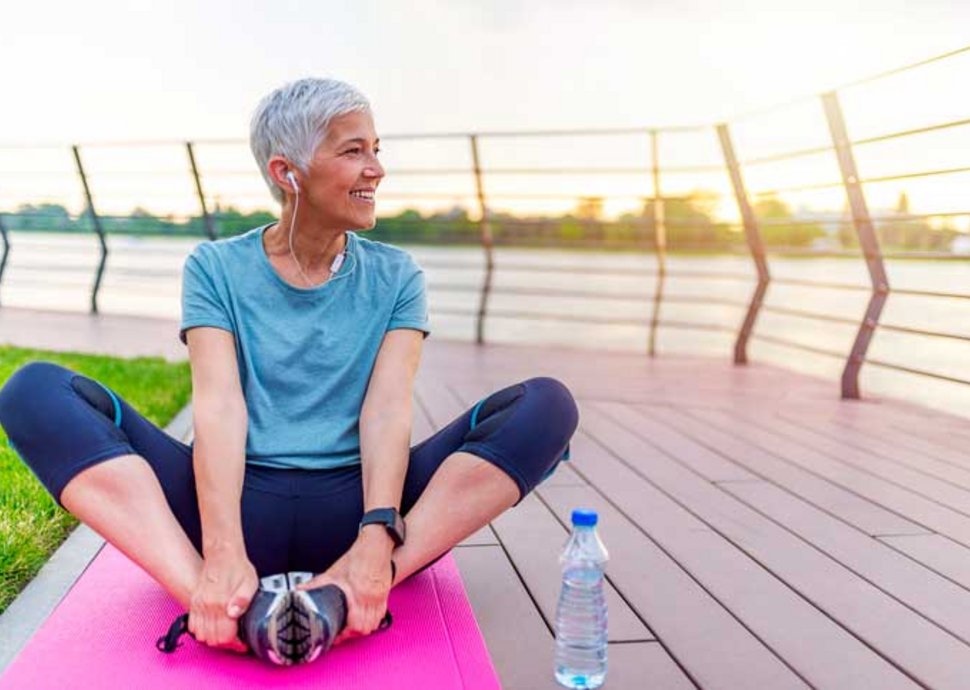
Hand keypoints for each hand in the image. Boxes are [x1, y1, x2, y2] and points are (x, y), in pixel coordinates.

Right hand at [188, 548, 257, 652]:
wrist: (222, 554)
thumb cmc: (238, 567)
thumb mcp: (250, 583)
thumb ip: (243, 600)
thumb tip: (234, 614)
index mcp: (222, 602)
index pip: (224, 636)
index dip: (236, 643)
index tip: (243, 641)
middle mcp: (207, 606)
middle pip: (213, 639)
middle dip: (225, 642)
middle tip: (236, 637)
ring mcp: (199, 604)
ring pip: (201, 635)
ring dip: (213, 638)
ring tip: (226, 632)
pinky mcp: (194, 602)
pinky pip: (193, 625)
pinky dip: (202, 631)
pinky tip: (213, 626)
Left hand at [296, 527, 394, 644]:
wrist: (376, 546)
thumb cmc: (357, 558)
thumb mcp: (334, 572)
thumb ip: (317, 584)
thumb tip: (300, 591)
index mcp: (358, 594)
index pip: (354, 624)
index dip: (343, 634)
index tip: (335, 635)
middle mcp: (371, 598)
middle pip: (364, 628)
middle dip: (351, 633)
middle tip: (341, 633)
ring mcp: (380, 598)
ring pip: (373, 624)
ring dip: (362, 629)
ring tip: (351, 627)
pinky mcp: (385, 596)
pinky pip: (380, 616)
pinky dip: (372, 621)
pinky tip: (364, 618)